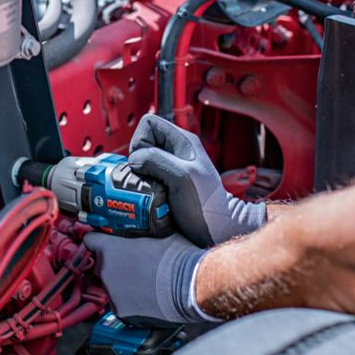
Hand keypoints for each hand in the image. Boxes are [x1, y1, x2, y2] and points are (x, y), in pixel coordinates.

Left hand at [82, 229, 214, 325]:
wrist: (189, 287)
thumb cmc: (177, 258)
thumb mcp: (161, 234)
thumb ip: (146, 232)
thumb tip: (152, 226)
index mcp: (111, 249)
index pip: (90, 241)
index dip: (96, 240)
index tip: (99, 241)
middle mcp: (106, 270)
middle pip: (100, 265)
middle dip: (111, 264)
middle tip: (130, 263)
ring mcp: (111, 292)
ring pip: (110, 286)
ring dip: (121, 283)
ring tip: (143, 281)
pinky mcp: (120, 311)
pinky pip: (119, 303)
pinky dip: (129, 301)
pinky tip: (146, 296)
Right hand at [127, 114, 265, 247]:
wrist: (219, 230)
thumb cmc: (206, 206)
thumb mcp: (181, 177)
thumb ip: (156, 160)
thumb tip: (135, 159)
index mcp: (183, 141)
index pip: (149, 125)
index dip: (140, 141)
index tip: (143, 163)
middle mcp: (177, 151)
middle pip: (143, 144)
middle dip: (137, 161)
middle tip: (146, 180)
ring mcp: (173, 167)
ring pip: (143, 162)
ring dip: (140, 176)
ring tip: (150, 191)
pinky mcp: (169, 184)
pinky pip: (148, 177)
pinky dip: (144, 186)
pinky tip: (152, 198)